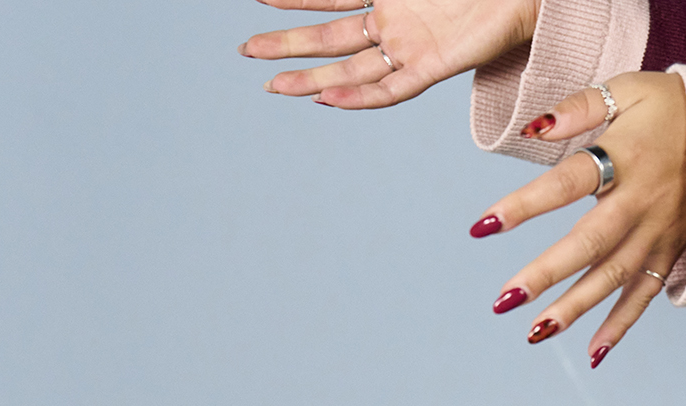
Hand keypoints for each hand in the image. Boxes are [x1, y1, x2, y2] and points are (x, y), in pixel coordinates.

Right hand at [241, 0, 538, 109]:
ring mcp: (413, 47)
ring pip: (351, 69)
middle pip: (331, 41)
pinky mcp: (438, 65)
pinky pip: (394, 89)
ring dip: (311, 76)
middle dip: (288, 45)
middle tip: (247, 50)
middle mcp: (398, 25)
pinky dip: (362, 98)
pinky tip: (329, 101)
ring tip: (272, 82)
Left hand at [472, 73, 685, 366]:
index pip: (566, 182)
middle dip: (546, 274)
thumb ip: (581, 107)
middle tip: (504, 300)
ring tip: (534, 333)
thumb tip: (534, 129)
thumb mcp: (631, 89)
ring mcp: (659, 232)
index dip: (524, 205)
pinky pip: (646, 294)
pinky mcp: (673, 252)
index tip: (481, 226)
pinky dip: (622, 326)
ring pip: (614, 277)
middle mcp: (642, 202)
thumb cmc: (677, 107)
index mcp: (626, 157)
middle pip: (589, 243)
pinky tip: (593, 353)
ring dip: (575, 309)